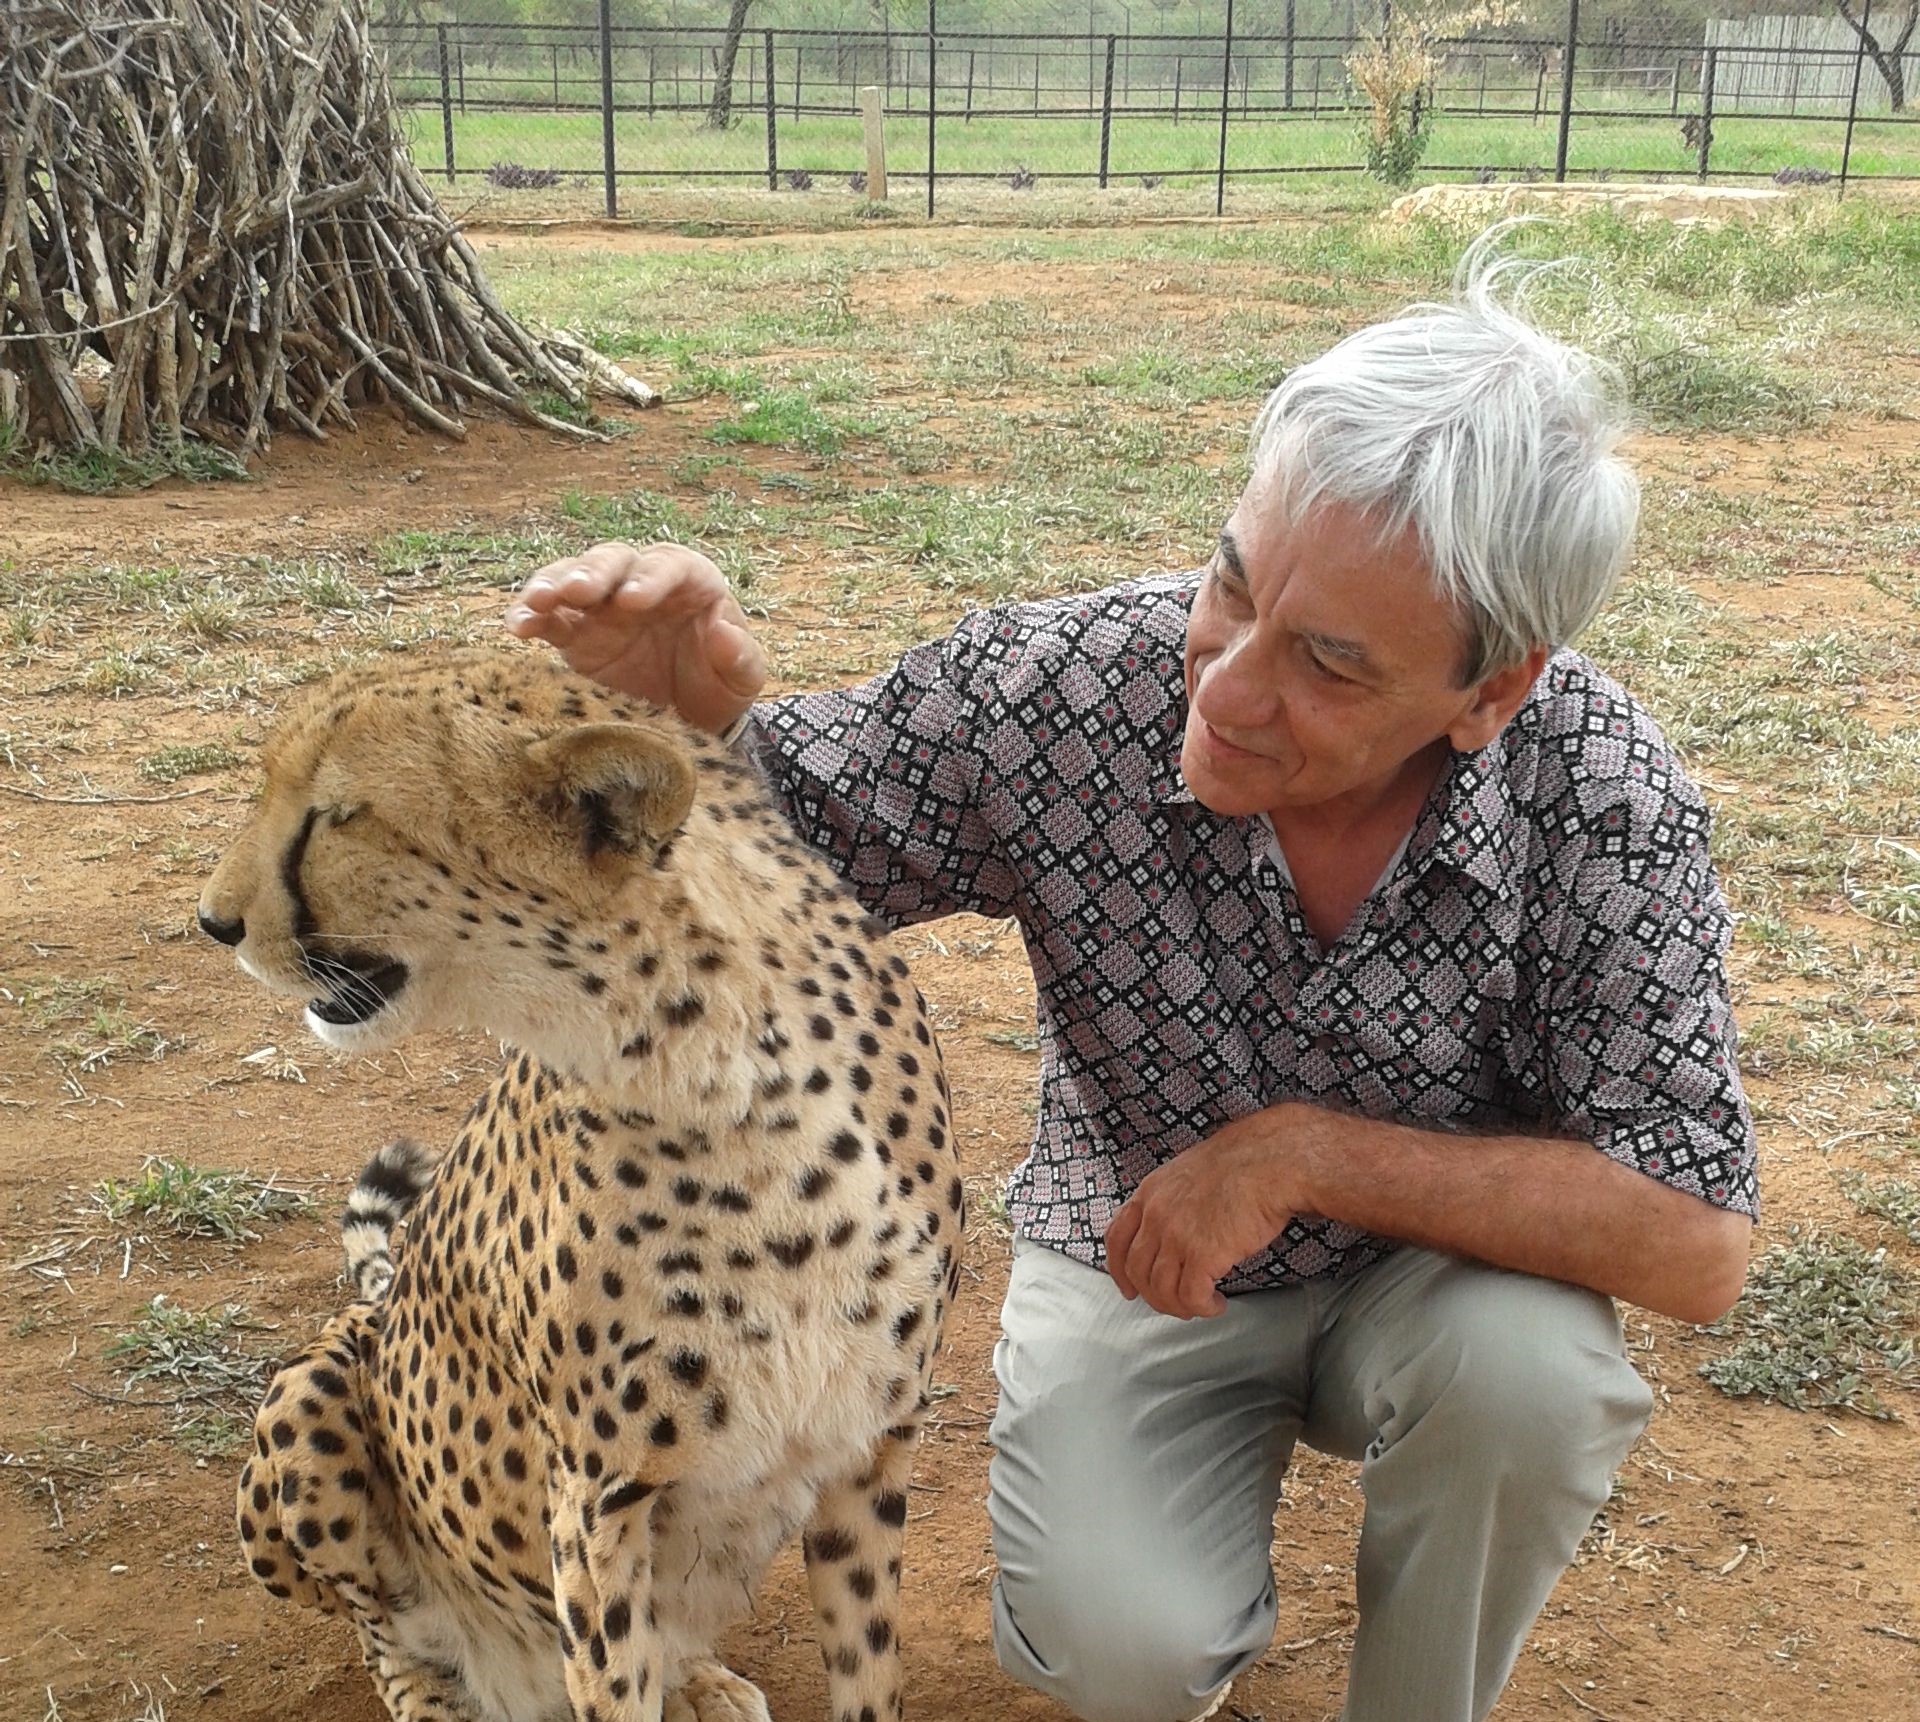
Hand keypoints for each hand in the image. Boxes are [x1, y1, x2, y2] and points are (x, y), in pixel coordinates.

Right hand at [504, 541, 766, 733]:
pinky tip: (516, 626)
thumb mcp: (741, 678)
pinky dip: (530, 617)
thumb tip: (724, 629)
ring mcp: (604, 605)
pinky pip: (549, 618)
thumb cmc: (720, 685)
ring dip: (553, 584)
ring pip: (573, 577)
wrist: (690, 719)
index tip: (635, 601)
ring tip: (537, 601)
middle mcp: (642, 582)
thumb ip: (739, 655)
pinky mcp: (575, 633)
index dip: (652, 578)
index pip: (672, 566)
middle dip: (595, 572)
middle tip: (579, 590)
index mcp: (691, 582)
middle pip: (615, 561)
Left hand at [1103, 1108, 1313, 1318]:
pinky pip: (1191, 1297)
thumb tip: (1172, 1230)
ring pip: (1161, 1290)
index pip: (1116, 1238)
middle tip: (1174, 1303)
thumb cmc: (1241, 1164)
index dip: (1118, 1270)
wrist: (1269, 1162)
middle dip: (1154, 1296)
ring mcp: (1176, 1236)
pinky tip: (1217, 1304)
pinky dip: (1203, 1308)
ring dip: (1179, 1306)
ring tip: (1200, 1305)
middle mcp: (1156, 1215)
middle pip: (1137, 1271)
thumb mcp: (1188, 1172)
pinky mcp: (1203, 1255)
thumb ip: (1171, 1200)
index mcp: (1150, 1193)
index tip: (1128, 1288)